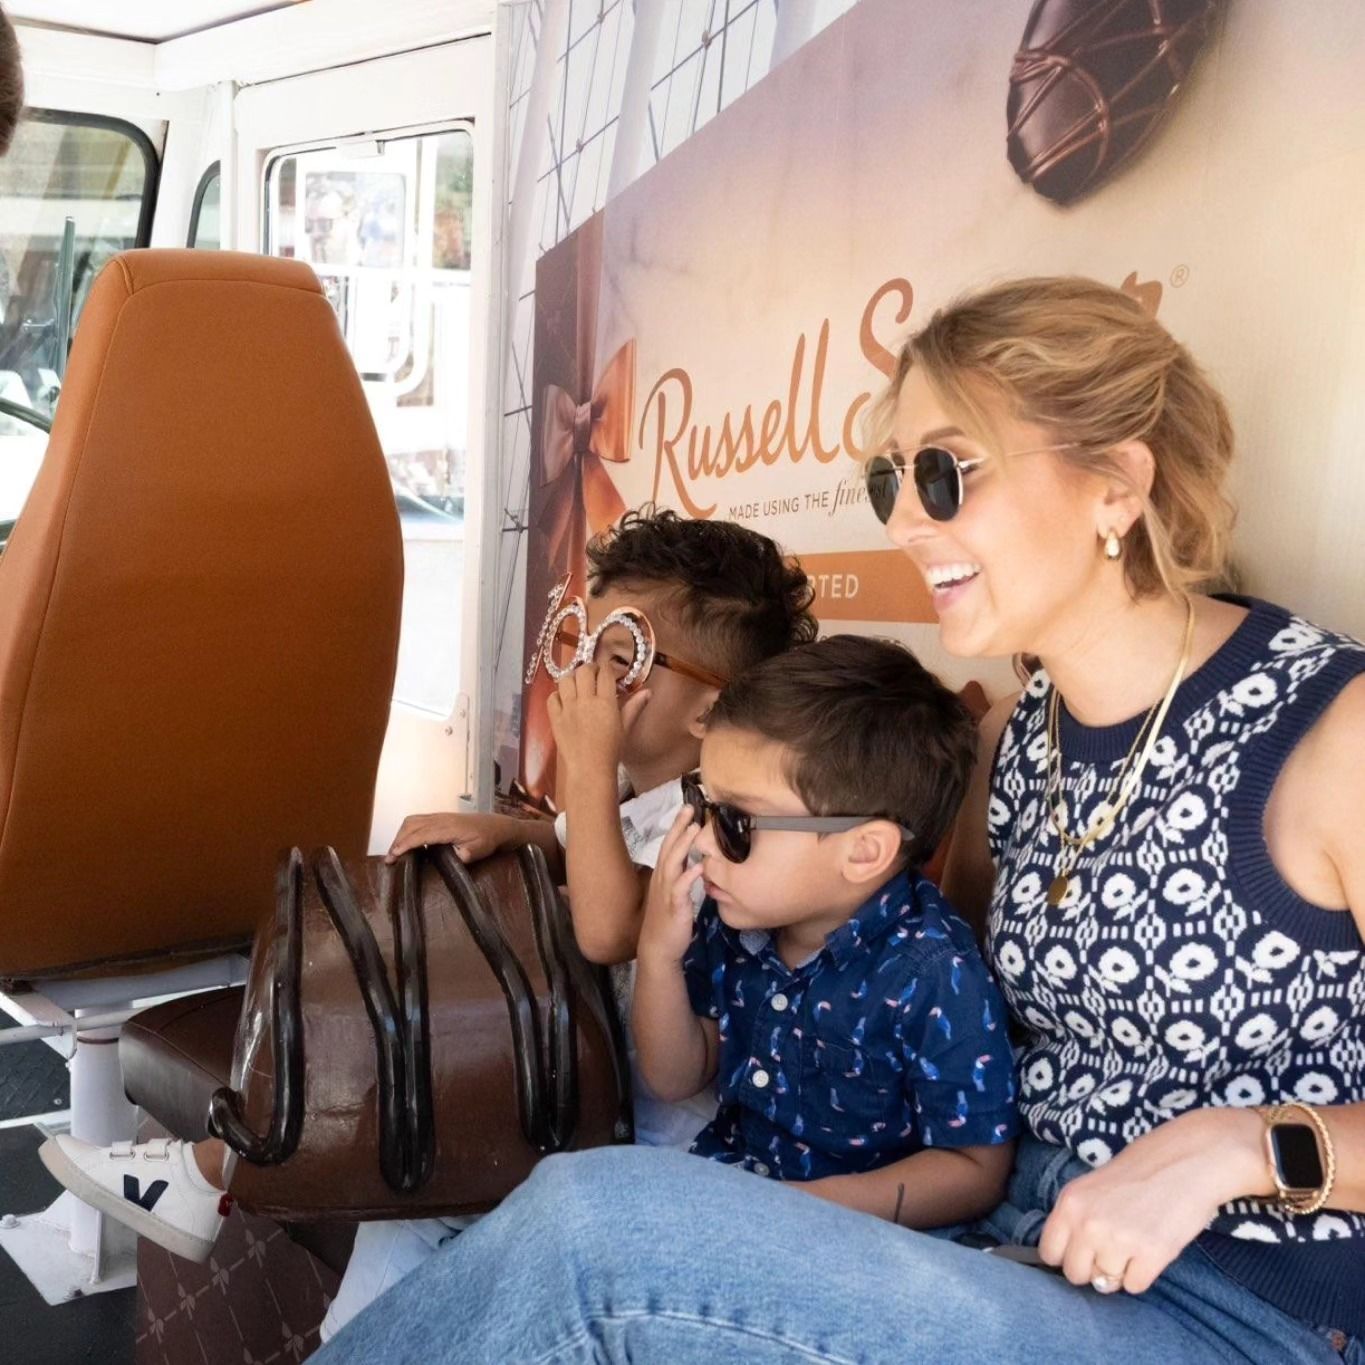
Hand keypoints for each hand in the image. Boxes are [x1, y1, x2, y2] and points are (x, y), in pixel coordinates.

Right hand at [386, 811, 514, 864]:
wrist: (496, 826)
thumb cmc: (487, 839)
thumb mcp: (480, 850)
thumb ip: (466, 854)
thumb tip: (455, 857)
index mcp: (448, 828)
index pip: (421, 834)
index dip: (406, 844)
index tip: (394, 855)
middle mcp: (441, 819)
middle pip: (412, 825)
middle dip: (397, 841)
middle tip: (389, 859)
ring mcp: (439, 816)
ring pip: (412, 821)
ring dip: (400, 834)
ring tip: (394, 851)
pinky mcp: (439, 817)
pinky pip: (418, 819)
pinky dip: (407, 830)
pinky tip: (405, 842)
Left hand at [546, 663, 649, 783]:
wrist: (590, 770)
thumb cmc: (611, 751)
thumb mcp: (625, 727)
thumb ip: (635, 706)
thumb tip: (648, 691)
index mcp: (605, 703)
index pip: (605, 673)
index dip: (610, 668)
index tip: (614, 672)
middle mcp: (585, 702)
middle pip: (584, 671)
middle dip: (591, 668)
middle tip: (596, 674)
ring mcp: (567, 709)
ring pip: (565, 680)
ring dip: (573, 678)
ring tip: (579, 684)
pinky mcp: (555, 718)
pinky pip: (552, 697)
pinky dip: (558, 694)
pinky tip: (566, 699)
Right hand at [636, 805, 703, 966]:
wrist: (658, 948)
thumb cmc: (667, 921)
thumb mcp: (673, 894)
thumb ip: (681, 877)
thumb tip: (692, 862)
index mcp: (663, 875)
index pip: (668, 845)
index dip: (676, 827)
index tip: (686, 808)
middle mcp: (662, 879)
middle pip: (669, 847)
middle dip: (679, 827)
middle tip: (689, 808)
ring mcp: (667, 892)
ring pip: (673, 863)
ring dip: (683, 845)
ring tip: (695, 829)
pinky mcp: (674, 906)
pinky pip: (680, 889)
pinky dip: (689, 876)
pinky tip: (699, 867)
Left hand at [1038, 1107, 1269, 1294]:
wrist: (1187, 1160)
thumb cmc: (1140, 1169)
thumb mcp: (1093, 1185)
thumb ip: (1077, 1217)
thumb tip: (1069, 1255)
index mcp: (1070, 1202)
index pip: (1049, 1252)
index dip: (1066, 1256)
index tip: (1081, 1253)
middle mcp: (1089, 1223)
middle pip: (1075, 1274)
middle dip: (1091, 1269)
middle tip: (1110, 1251)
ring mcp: (1119, 1240)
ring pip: (1105, 1283)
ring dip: (1119, 1270)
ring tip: (1134, 1243)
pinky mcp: (1151, 1254)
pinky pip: (1134, 1286)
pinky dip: (1142, 1275)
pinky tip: (1150, 1250)